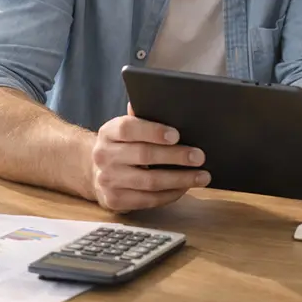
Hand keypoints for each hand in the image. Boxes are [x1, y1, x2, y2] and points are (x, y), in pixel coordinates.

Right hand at [89, 102, 209, 211]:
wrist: (99, 173)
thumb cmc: (124, 146)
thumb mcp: (128, 130)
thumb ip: (143, 117)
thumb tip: (163, 101)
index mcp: (108, 132)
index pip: (128, 128)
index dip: (154, 131)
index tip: (177, 135)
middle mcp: (104, 156)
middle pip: (144, 155)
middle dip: (176, 156)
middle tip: (199, 157)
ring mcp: (108, 180)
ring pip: (149, 181)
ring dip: (180, 179)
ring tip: (202, 176)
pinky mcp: (115, 200)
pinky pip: (149, 200)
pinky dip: (171, 194)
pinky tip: (185, 187)